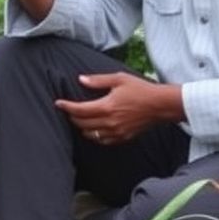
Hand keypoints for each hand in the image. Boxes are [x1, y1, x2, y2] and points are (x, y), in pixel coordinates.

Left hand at [55, 72, 183, 143]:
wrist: (160, 105)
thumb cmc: (140, 89)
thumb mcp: (118, 79)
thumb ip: (98, 81)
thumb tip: (80, 79)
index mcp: (107, 107)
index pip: (80, 110)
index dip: (67, 107)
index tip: (58, 103)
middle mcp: (110, 122)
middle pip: (82, 124)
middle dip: (72, 117)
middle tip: (67, 109)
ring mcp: (116, 132)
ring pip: (90, 134)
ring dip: (81, 127)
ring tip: (78, 119)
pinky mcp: (123, 138)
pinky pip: (102, 140)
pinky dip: (94, 135)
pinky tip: (92, 129)